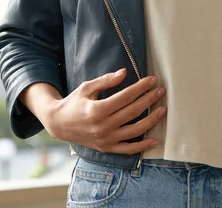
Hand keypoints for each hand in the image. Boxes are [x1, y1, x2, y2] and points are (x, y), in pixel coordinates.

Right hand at [44, 68, 166, 154]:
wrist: (59, 124)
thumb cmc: (74, 102)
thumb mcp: (87, 87)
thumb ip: (106, 81)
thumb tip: (124, 72)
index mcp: (97, 109)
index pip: (125, 97)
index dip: (140, 88)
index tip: (152, 80)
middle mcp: (103, 126)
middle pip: (132, 112)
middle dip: (149, 100)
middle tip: (161, 91)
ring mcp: (105, 139)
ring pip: (134, 131)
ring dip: (151, 120)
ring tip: (162, 109)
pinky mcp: (106, 148)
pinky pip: (128, 149)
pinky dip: (142, 146)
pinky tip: (155, 140)